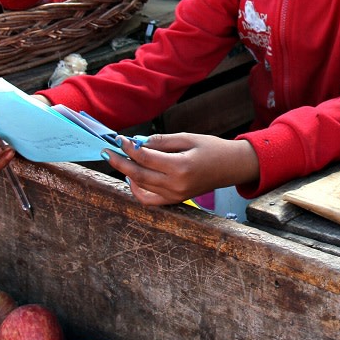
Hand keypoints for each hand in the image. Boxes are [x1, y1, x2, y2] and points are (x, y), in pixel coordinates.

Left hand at [106, 133, 259, 205]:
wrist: (231, 167)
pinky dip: (138, 190)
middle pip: (139, 174)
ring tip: (119, 161)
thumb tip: (138, 142)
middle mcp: (176, 185)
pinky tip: (133, 178)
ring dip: (127, 174)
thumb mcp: (188, 138)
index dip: (129, 148)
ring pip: (141, 187)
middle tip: (108, 152)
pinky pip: (150, 199)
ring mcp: (175, 195)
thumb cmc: (212, 148)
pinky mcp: (176, 200)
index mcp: (180, 166)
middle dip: (120, 162)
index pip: (146, 158)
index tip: (120, 140)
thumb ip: (162, 141)